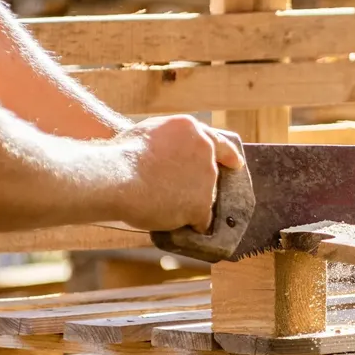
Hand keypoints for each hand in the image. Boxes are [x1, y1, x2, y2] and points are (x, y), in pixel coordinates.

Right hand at [116, 115, 244, 230]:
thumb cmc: (122, 155)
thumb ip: (168, 140)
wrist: (118, 177)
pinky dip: (193, 224)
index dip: (227, 155)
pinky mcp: (201, 204)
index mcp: (191, 128)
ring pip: (204, 197)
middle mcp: (205, 150)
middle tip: (173, 191)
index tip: (236, 163)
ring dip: (189, 203)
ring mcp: (206, 178)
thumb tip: (170, 152)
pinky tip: (183, 226)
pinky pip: (202, 220)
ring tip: (163, 205)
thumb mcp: (148, 132)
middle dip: (196, 183)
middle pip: (209, 173)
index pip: (217, 142)